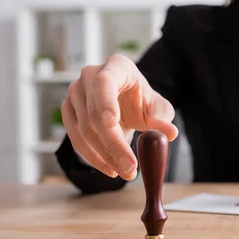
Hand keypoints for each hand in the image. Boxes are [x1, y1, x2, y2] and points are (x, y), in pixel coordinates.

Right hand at [61, 55, 178, 180]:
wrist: (126, 102)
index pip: (105, 82)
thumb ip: (163, 119)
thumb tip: (170, 133)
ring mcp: (75, 93)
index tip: (112, 123)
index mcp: (116, 67)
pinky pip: (76, 139)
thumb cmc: (142, 100)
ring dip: (104, 156)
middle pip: (94, 114)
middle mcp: (89, 76)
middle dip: (113, 145)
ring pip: (84, 130)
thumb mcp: (158, 108)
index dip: (106, 102)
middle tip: (130, 167)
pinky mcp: (69, 112)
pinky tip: (111, 169)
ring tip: (125, 172)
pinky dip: (94, 157)